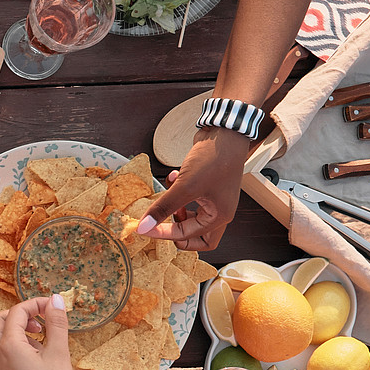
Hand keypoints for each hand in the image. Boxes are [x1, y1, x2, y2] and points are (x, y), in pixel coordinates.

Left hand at [0, 296, 84, 369]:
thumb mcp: (59, 354)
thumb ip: (56, 323)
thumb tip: (56, 299)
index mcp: (9, 345)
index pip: (17, 312)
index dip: (35, 304)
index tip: (52, 306)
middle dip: (18, 316)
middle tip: (40, 324)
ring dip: (15, 334)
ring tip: (41, 346)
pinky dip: (12, 352)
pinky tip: (33, 365)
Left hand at [138, 127, 248, 250]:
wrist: (224, 132)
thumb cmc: (213, 159)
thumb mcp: (184, 187)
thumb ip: (163, 208)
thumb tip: (144, 227)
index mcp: (219, 217)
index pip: (189, 237)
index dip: (165, 233)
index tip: (146, 227)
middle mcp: (219, 210)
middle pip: (196, 235)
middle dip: (176, 229)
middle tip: (162, 222)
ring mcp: (213, 198)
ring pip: (190, 215)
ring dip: (175, 206)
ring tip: (169, 192)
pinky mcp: (206, 186)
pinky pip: (188, 197)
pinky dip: (178, 190)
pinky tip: (173, 175)